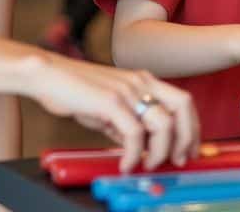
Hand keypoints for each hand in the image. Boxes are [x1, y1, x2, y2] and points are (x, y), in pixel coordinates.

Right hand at [28, 54, 198, 172]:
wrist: (47, 75)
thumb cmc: (74, 89)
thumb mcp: (108, 105)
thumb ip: (126, 121)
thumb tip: (138, 145)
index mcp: (143, 80)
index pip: (182, 100)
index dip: (191, 127)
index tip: (189, 148)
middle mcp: (140, 81)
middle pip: (182, 107)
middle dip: (186, 138)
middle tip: (179, 159)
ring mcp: (127, 90)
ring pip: (163, 123)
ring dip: (161, 151)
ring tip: (148, 164)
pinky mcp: (111, 101)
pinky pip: (134, 134)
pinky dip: (133, 155)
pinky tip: (126, 164)